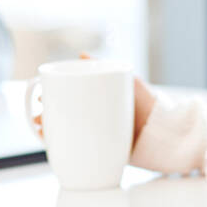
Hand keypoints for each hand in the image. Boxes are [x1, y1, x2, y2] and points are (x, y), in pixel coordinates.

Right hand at [32, 52, 156, 147]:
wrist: (168, 132)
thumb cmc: (149, 103)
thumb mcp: (127, 81)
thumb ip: (106, 68)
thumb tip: (82, 55)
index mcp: (98, 101)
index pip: (68, 99)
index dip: (50, 99)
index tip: (39, 98)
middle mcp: (95, 118)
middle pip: (64, 117)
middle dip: (46, 117)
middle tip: (38, 117)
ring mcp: (99, 135)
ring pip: (69, 135)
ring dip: (51, 135)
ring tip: (43, 133)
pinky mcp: (104, 152)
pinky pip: (81, 152)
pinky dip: (66, 151)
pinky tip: (55, 151)